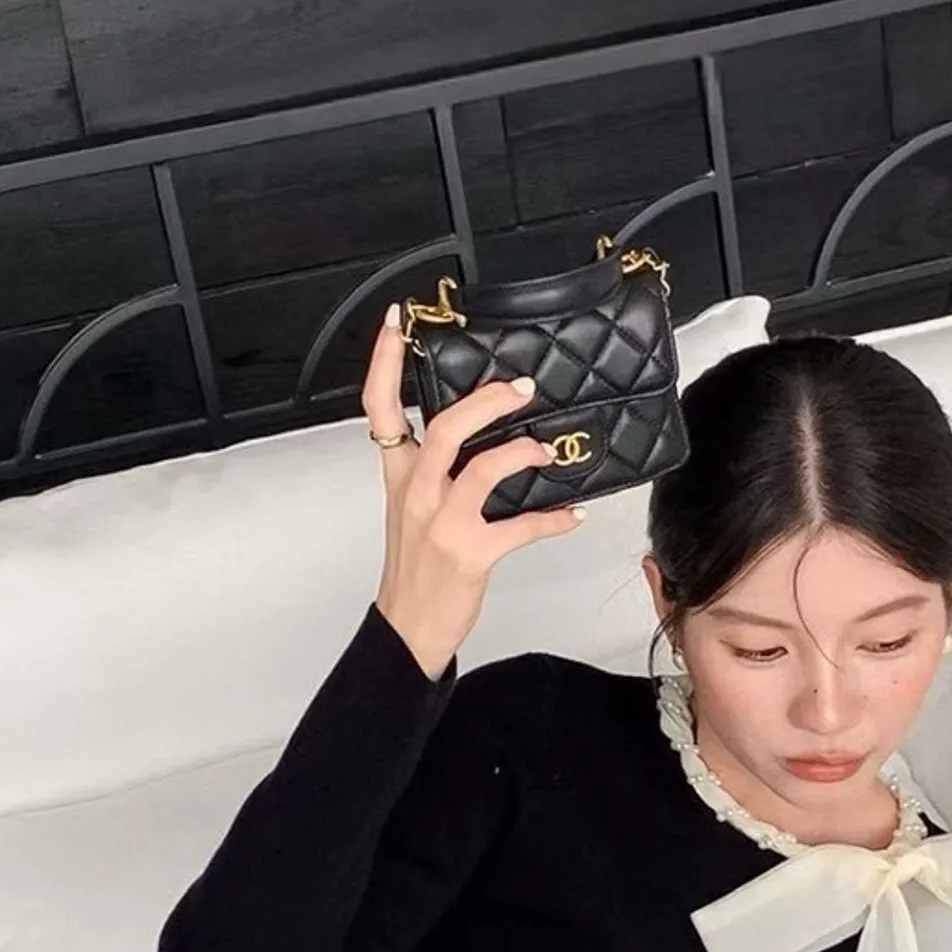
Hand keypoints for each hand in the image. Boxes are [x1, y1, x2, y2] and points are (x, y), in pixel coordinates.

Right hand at [362, 303, 586, 679]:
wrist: (407, 629)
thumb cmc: (414, 569)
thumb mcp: (409, 509)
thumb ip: (433, 469)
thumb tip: (481, 434)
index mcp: (399, 476)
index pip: (379, 408)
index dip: (383, 362)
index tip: (397, 322)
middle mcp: (417, 493)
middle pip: (447, 427)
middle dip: (489, 402)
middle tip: (522, 390)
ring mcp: (443, 524)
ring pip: (484, 469)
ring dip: (525, 453)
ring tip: (548, 452)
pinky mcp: (471, 554)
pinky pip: (521, 527)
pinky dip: (553, 520)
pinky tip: (572, 515)